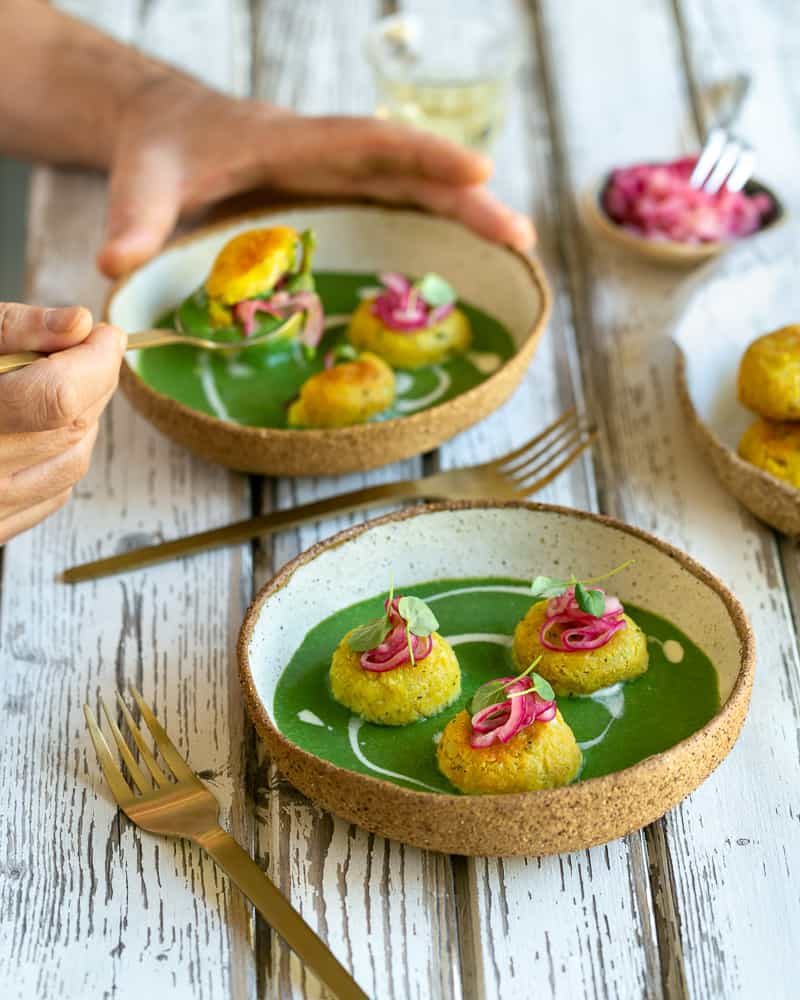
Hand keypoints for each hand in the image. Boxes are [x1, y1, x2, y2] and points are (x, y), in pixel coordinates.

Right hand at [0, 304, 124, 542]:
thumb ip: (12, 328)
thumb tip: (79, 324)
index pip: (56, 397)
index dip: (94, 362)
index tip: (103, 334)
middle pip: (69, 429)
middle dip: (95, 383)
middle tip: (88, 351)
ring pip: (70, 464)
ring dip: (83, 419)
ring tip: (65, 383)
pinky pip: (51, 494)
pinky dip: (62, 455)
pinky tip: (42, 426)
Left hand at [97, 77, 535, 276]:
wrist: (164, 125)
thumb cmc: (159, 147)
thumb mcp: (142, 177)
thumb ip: (135, 218)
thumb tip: (116, 267)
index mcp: (288, 142)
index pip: (365, 142)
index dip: (422, 155)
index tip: (478, 171)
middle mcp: (323, 154)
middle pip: (406, 169)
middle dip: (465, 196)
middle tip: (520, 234)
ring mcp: (334, 177)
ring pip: (410, 188)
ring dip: (464, 213)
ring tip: (519, 246)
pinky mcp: (335, 197)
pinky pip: (393, 207)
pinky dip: (435, 226)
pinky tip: (467, 257)